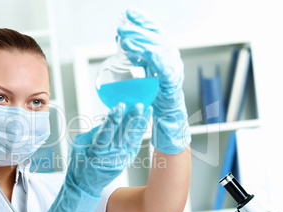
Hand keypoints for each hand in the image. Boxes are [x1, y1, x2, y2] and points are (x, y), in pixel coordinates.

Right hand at [38, 102, 151, 211]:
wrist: (84, 185)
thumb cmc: (79, 162)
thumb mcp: (79, 144)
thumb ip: (94, 132)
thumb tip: (110, 120)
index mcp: (96, 151)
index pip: (106, 132)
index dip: (114, 118)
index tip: (120, 106)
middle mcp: (110, 155)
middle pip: (124, 134)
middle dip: (132, 118)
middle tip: (138, 105)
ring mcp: (120, 159)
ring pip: (133, 138)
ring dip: (140, 124)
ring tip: (147, 110)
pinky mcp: (126, 160)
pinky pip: (135, 144)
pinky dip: (140, 132)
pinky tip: (144, 122)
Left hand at [118, 7, 190, 153]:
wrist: (167, 116)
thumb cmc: (155, 95)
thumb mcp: (144, 71)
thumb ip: (136, 56)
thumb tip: (121, 41)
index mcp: (164, 53)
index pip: (154, 32)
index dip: (143, 21)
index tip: (129, 13)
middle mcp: (171, 57)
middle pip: (155, 37)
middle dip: (138, 29)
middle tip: (122, 26)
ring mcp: (173, 68)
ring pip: (157, 48)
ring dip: (139, 41)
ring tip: (123, 37)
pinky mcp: (171, 81)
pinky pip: (161, 66)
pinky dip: (149, 56)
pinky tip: (135, 50)